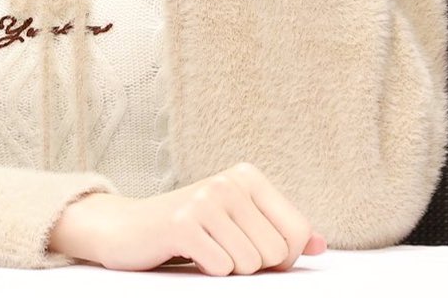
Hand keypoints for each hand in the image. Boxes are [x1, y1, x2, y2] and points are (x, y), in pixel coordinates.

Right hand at [60, 162, 326, 276]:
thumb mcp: (238, 223)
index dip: (281, 257)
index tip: (252, 249)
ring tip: (205, 250)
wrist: (129, 229)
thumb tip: (318, 244)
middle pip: (275, 253)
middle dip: (252, 265)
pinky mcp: (183, 223)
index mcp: (247, 176)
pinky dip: (207, 271)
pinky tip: (189, 253)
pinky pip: (221, 267)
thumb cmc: (191, 230)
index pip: (296, 232)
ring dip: (227, 269)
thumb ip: (279, 230)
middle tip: (221, 249)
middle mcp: (228, 181)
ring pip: (250, 264)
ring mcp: (204, 199)